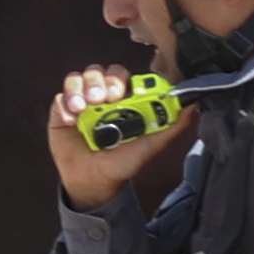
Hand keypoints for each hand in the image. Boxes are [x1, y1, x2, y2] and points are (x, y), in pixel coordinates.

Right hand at [48, 63, 188, 207]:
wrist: (94, 182)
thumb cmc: (121, 163)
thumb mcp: (149, 146)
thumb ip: (171, 127)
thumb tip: (193, 106)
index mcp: (121, 99)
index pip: (120, 74)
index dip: (119, 78)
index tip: (120, 93)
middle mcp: (100, 96)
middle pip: (98, 71)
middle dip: (100, 80)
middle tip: (103, 99)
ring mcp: (80, 102)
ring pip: (78, 78)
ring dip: (81, 88)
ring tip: (84, 108)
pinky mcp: (61, 111)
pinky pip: (60, 97)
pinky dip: (66, 103)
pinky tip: (73, 120)